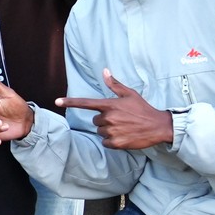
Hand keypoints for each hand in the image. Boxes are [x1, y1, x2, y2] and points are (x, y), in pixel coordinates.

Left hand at [56, 69, 173, 149]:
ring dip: (108, 130)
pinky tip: (124, 136)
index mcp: (110, 105)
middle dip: (104, 120)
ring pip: (100, 131)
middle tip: (120, 119)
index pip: (85, 103)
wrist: (158, 126)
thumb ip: (115, 84)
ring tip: (124, 127)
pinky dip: (112, 141)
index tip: (56, 101)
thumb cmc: (143, 109)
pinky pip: (105, 142)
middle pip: (95, 121)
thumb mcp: (130, 94)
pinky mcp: (116, 143)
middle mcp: (108, 118)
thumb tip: (104, 71)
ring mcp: (112, 131)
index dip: (70, 102)